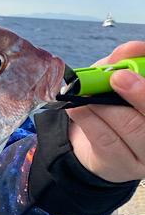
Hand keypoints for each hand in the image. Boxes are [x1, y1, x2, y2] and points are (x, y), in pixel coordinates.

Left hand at [68, 41, 144, 181]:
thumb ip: (126, 61)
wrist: (90, 141)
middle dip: (138, 94)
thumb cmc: (110, 104)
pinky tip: (76, 108)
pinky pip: (106, 140)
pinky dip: (87, 119)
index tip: (130, 71)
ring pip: (131, 127)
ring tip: (86, 94)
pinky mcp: (122, 166)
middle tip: (116, 78)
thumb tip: (133, 48)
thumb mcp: (116, 77)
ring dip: (104, 105)